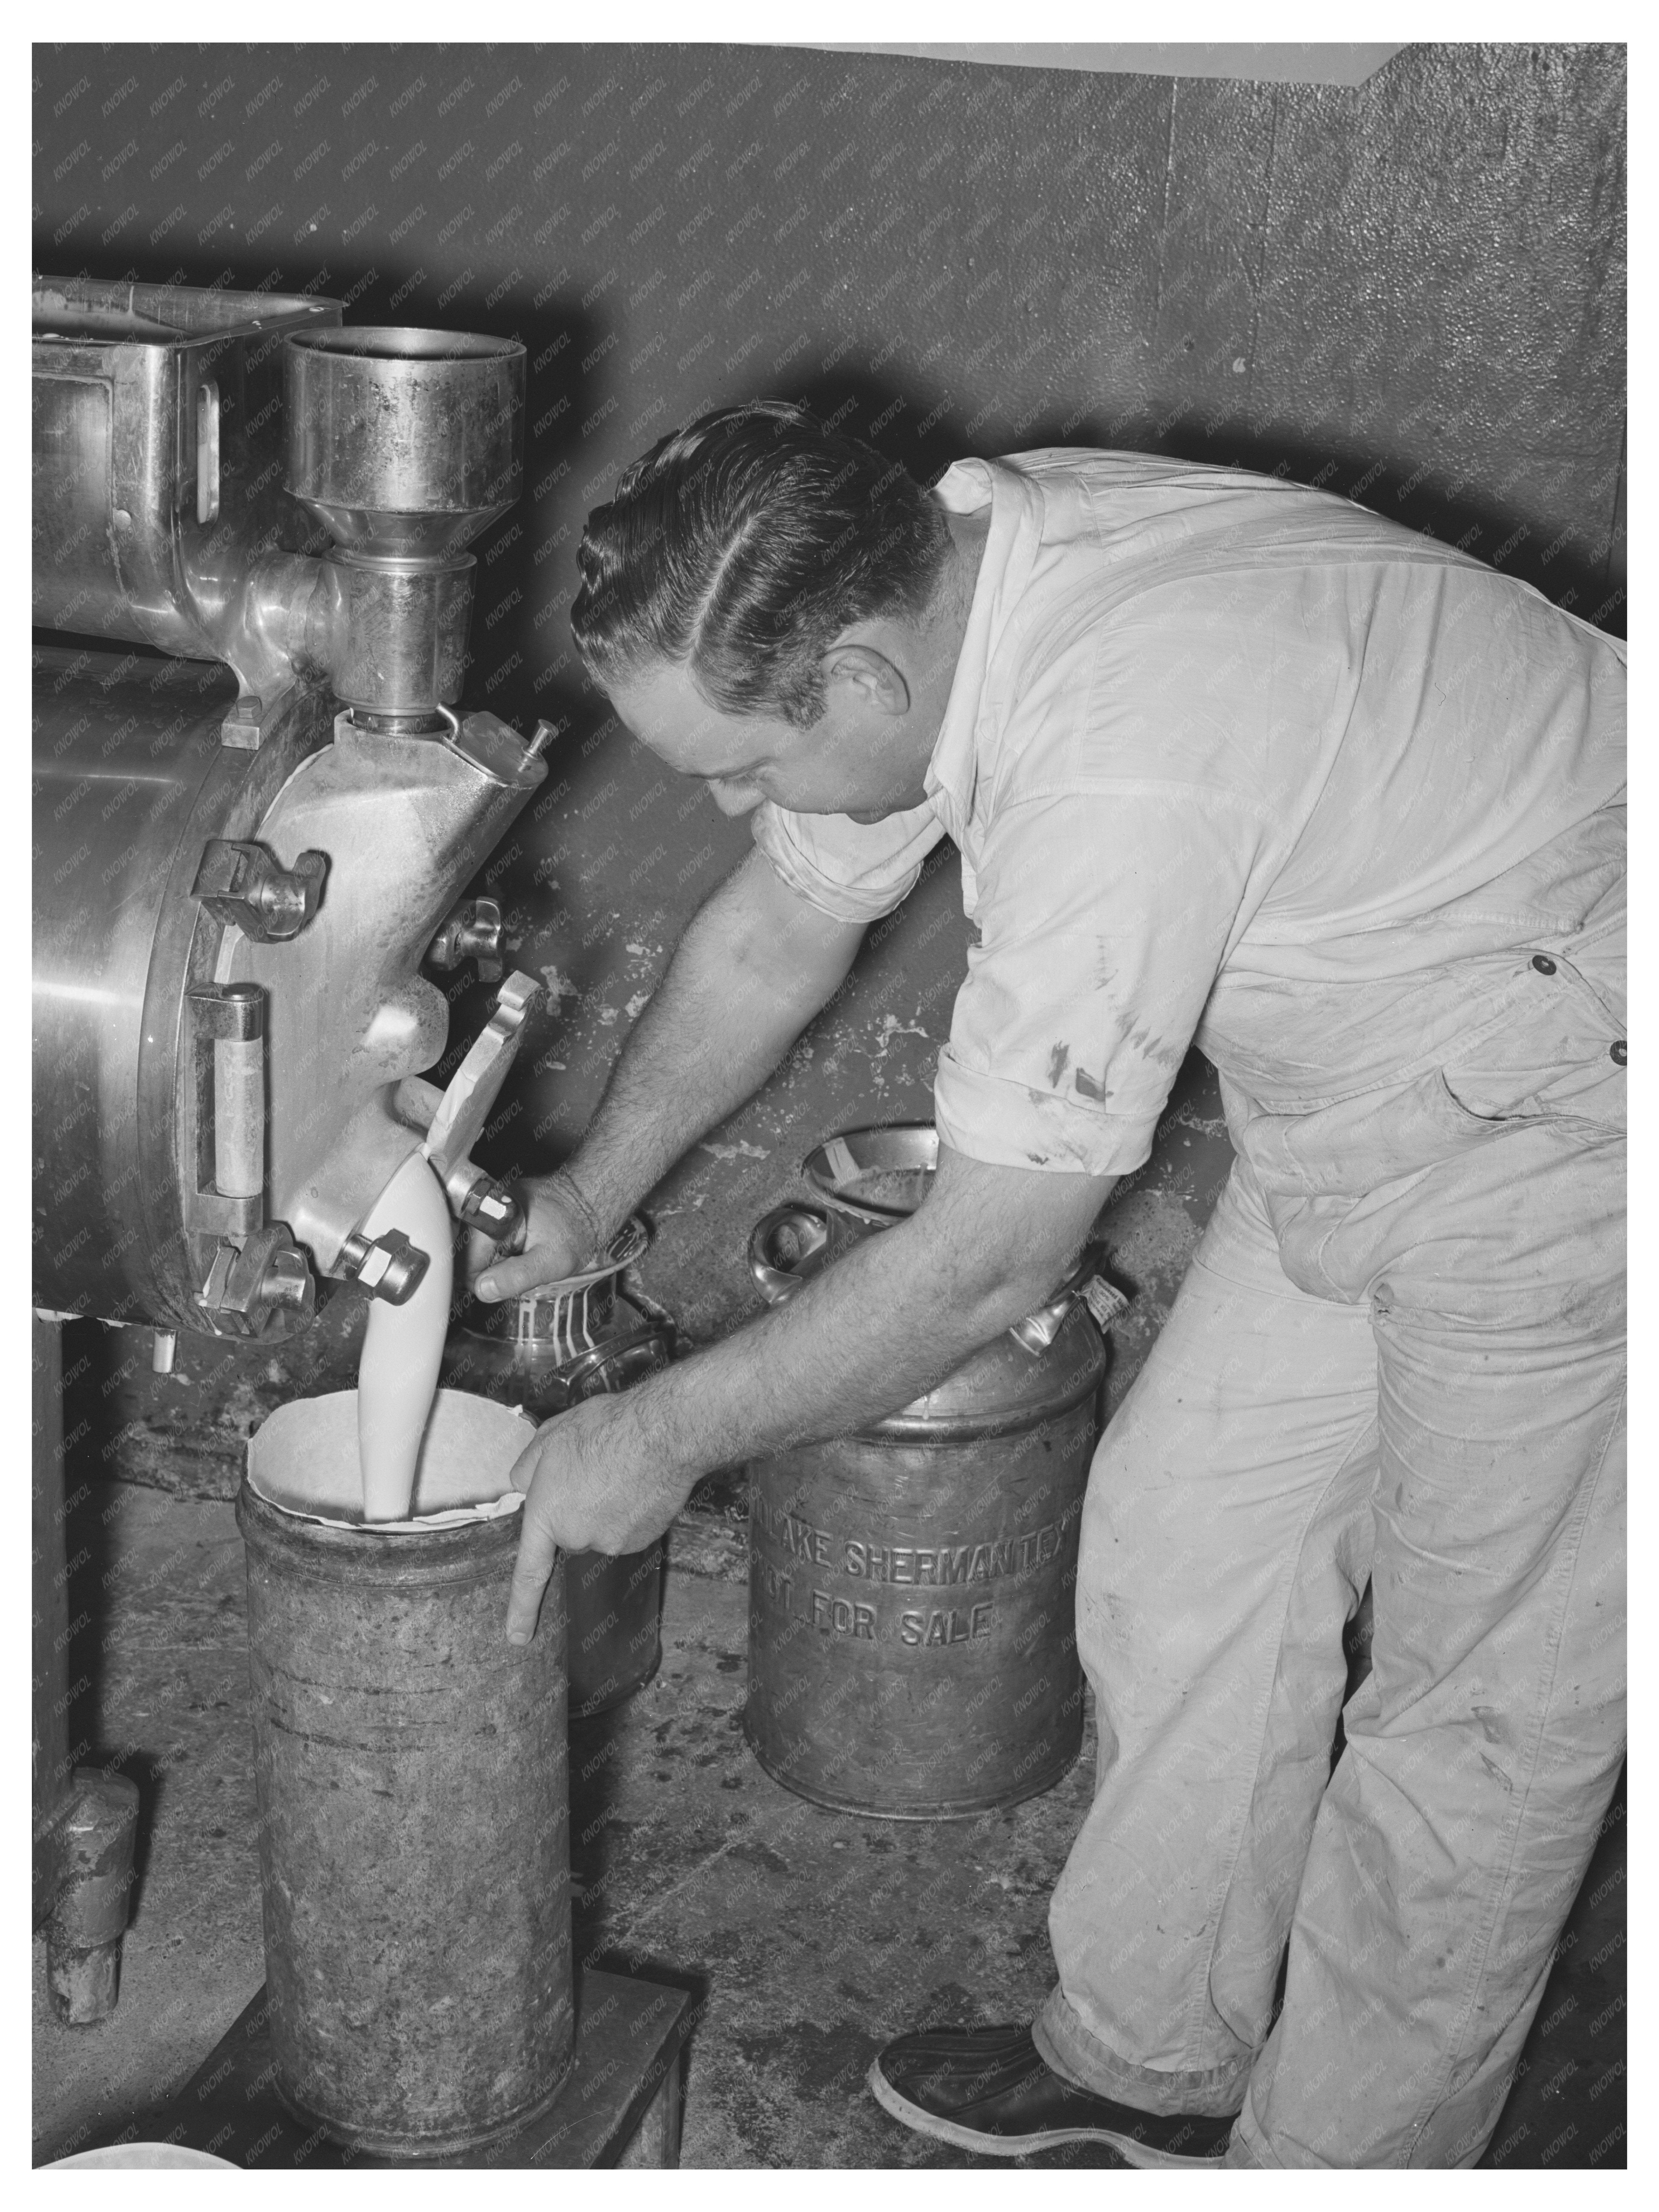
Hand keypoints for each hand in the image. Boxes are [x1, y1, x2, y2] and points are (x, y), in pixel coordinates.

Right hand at [467, 1174, 598, 1301]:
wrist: (593, 1200)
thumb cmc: (576, 1229)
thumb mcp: (550, 1261)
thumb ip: (515, 1276)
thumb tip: (482, 1290)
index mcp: (491, 1215)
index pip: (466, 1262)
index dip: (484, 1282)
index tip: (506, 1284)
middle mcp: (485, 1206)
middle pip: (469, 1255)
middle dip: (492, 1270)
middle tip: (522, 1267)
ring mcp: (492, 1204)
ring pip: (479, 1248)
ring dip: (500, 1261)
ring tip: (527, 1255)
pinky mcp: (501, 1207)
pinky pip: (491, 1238)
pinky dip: (506, 1249)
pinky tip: (525, 1246)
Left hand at [504, 1394, 690, 1644]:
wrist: (662, 1433)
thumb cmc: (605, 1430)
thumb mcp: (550, 1437)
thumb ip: (526, 1468)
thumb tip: (522, 1486)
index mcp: (548, 1517)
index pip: (530, 1574)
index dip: (522, 1609)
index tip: (518, 1637)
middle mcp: (579, 1537)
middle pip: (571, 1533)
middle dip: (575, 1508)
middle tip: (590, 1471)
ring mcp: (614, 1542)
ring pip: (602, 1528)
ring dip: (605, 1506)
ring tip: (619, 1469)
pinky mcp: (644, 1537)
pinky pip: (629, 1527)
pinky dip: (630, 1508)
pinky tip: (637, 1481)